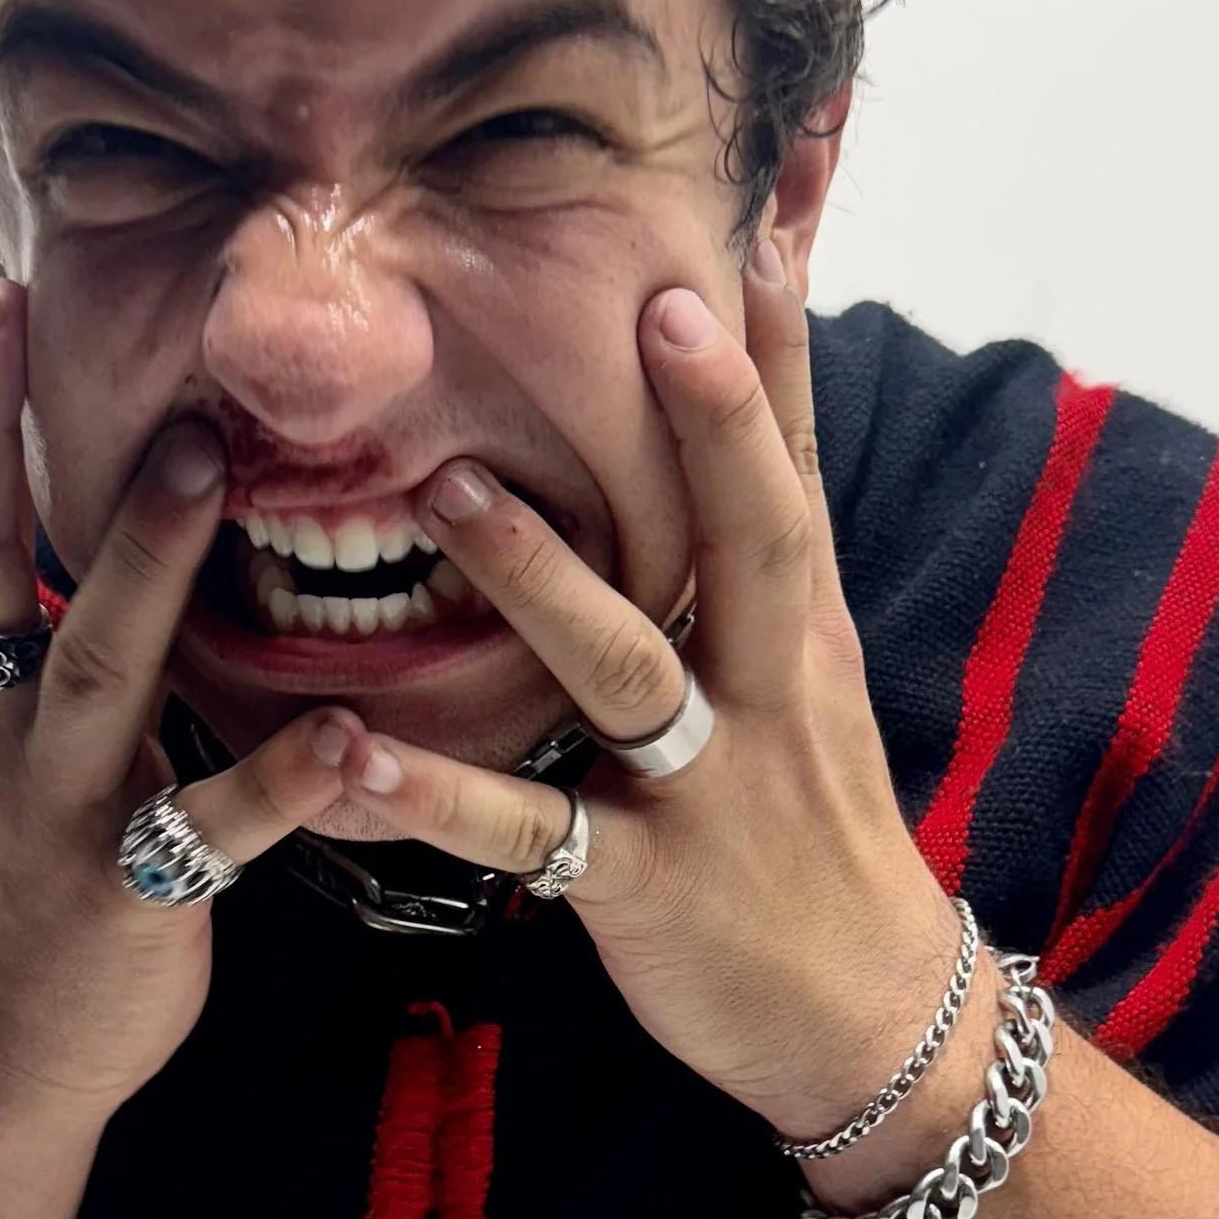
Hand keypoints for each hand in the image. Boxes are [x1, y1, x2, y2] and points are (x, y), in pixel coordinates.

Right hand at [0, 277, 361, 1114]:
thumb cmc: (31, 861)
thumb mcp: (13, 727)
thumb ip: (47, 616)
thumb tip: (97, 480)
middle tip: (25, 320)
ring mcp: (60, 810)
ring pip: (103, 671)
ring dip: (150, 563)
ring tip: (209, 464)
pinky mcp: (133, 897)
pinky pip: (212, 831)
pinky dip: (277, 781)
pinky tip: (344, 736)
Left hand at [323, 242, 970, 1148]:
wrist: (865, 1014)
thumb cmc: (815, 823)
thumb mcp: (812, 673)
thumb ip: (762, 548)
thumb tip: (748, 410)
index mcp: (798, 629)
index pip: (790, 462)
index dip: (781, 341)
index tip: (774, 203)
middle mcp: (768, 689)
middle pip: (752, 536)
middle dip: (716, 421)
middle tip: (664, 302)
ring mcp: (710, 788)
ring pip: (629, 670)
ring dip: (542, 580)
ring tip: (448, 494)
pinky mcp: (646, 887)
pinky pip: (531, 837)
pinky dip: (440, 799)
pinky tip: (352, 755)